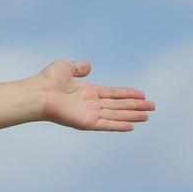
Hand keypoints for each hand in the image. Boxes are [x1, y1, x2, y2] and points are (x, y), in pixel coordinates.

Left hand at [37, 58, 154, 130]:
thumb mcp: (66, 67)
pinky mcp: (86, 122)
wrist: (39, 92)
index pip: (112, 93)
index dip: (128, 94)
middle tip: (153, 107)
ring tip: (148, 115)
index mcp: (87, 91)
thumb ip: (79, 67)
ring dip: (132, 115)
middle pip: (118, 105)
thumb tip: (89, 66)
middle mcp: (90, 104)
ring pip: (116, 114)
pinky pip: (106, 124)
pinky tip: (131, 125)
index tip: (143, 95)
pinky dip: (118, 125)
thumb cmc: (48, 79)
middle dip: (135, 106)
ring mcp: (89, 114)